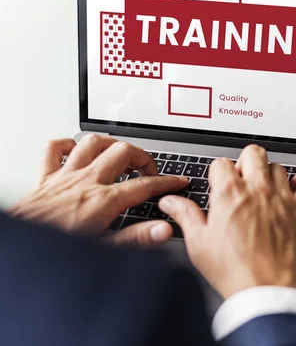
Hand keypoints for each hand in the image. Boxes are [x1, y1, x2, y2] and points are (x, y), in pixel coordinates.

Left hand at [9, 135, 188, 246]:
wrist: (20, 247)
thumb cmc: (56, 249)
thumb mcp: (104, 250)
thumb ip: (137, 239)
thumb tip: (163, 230)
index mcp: (103, 201)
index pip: (144, 186)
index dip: (167, 182)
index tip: (177, 181)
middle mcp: (86, 182)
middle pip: (122, 153)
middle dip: (142, 157)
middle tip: (149, 170)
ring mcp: (64, 176)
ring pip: (92, 143)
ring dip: (110, 145)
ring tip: (120, 154)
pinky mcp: (44, 178)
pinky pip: (54, 149)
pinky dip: (67, 145)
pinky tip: (77, 151)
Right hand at [159, 145, 295, 298]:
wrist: (266, 292)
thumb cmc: (234, 272)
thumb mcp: (199, 244)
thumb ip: (186, 216)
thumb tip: (171, 202)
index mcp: (229, 194)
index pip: (221, 163)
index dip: (218, 174)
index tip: (220, 186)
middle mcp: (257, 190)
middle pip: (253, 153)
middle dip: (245, 163)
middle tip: (242, 183)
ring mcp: (282, 198)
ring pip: (278, 166)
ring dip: (270, 175)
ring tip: (265, 192)